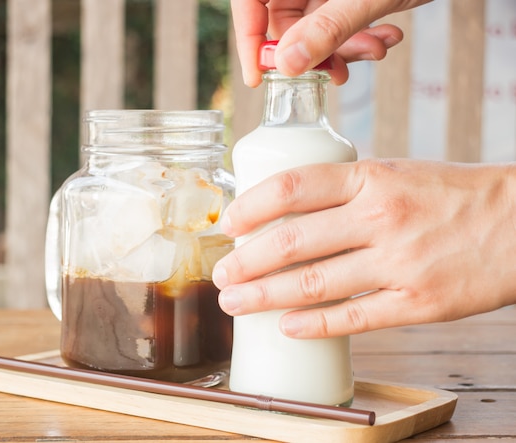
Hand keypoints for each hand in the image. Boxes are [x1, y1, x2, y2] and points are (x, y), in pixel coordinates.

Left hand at [212, 159, 515, 336]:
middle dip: (246, 262)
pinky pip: (354, 317)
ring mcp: (400, 263)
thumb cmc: (451, 194)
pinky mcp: (419, 303)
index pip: (293, 187)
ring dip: (265, 297)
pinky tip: (286, 327)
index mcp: (372, 177)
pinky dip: (314, 325)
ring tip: (235, 303)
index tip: (228, 222)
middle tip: (221, 274)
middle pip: (293, 242)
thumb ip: (345, 191)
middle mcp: (381, 217)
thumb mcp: (395, 173)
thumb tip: (284, 211)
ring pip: (315, 284)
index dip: (250, 206)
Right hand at [232, 0, 429, 85]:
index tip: (258, 78)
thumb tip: (287, 65)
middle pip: (281, 18)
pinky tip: (384, 36)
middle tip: (331, 72)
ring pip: (311, 26)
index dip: (248, 37)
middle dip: (310, 52)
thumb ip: (328, 28)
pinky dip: (357, 37)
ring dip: (341, 48)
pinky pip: (336, 22)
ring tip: (374, 50)